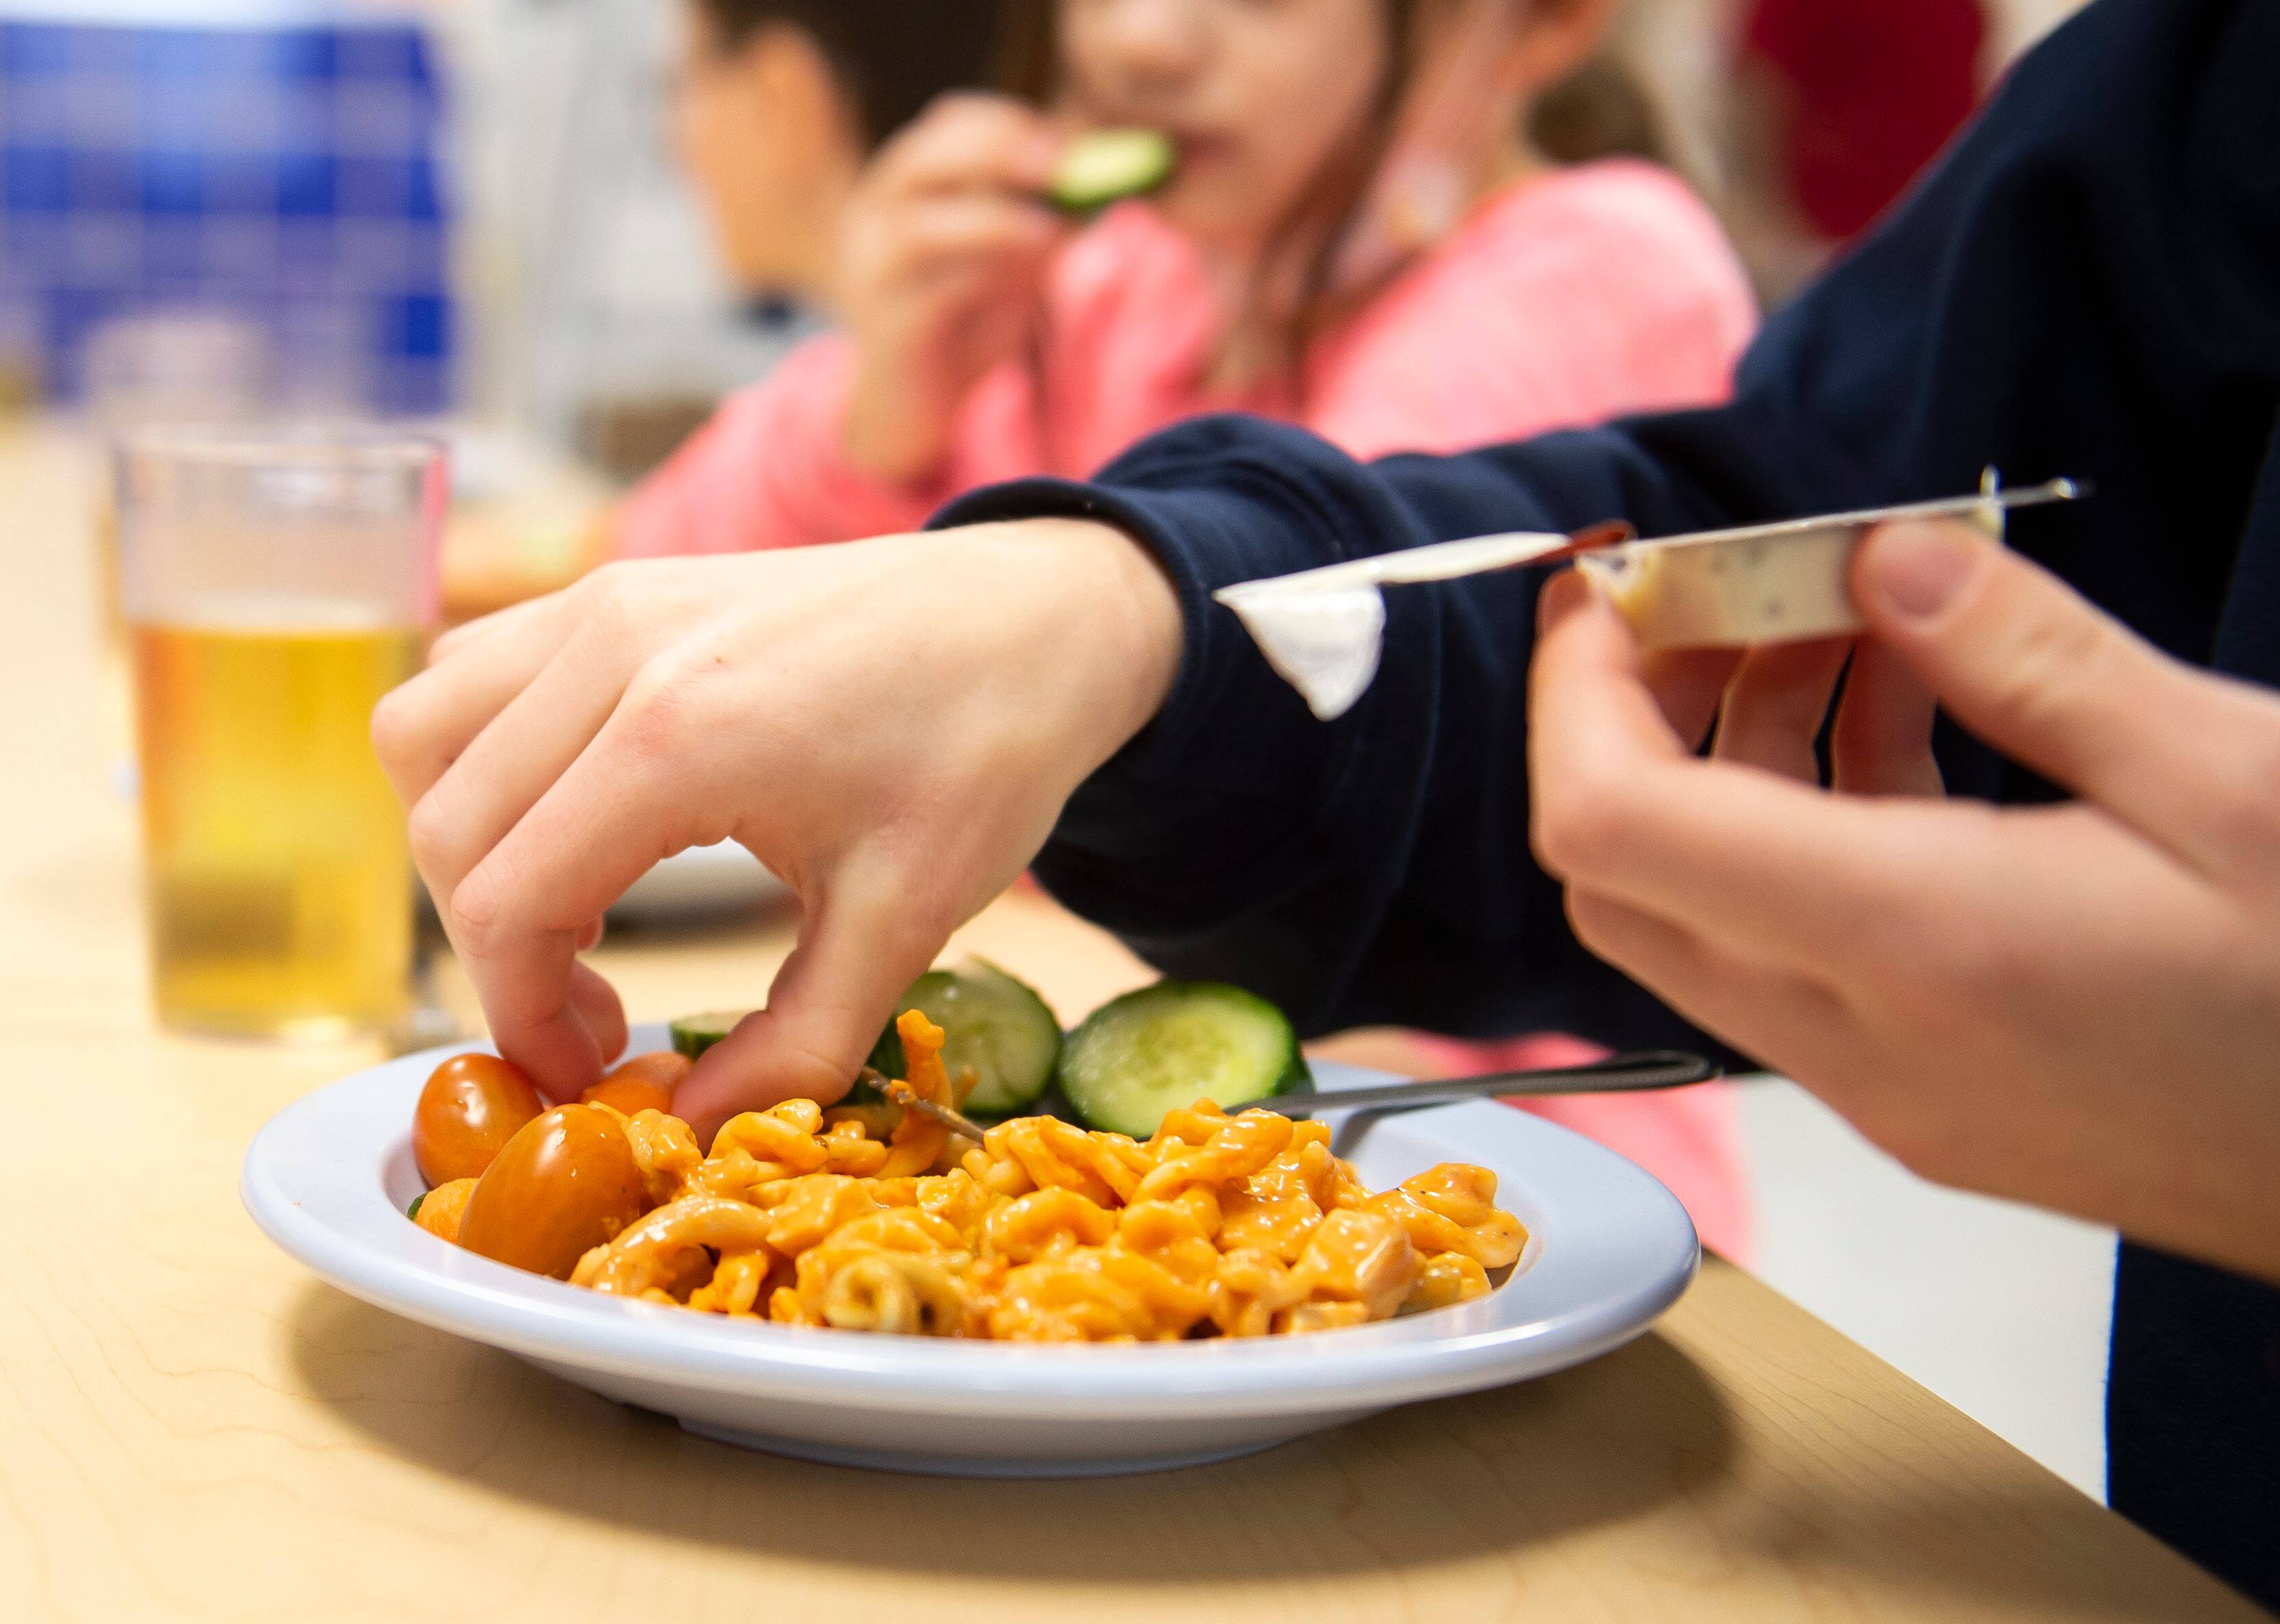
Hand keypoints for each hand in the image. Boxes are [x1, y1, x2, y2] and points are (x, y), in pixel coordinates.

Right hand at [372, 520, 1179, 1143]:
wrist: (1037, 613)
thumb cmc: (986, 751)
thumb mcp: (909, 917)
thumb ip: (793, 1043)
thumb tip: (685, 1131)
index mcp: (679, 736)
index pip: (505, 901)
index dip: (523, 1015)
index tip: (587, 1071)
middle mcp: (612, 647)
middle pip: (448, 829)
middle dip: (498, 953)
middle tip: (594, 1019)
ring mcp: (604, 598)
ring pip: (427, 738)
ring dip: (470, 848)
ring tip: (577, 915)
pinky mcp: (614, 585)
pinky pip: (473, 675)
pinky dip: (485, 763)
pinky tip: (585, 823)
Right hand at [836, 96, 1069, 485]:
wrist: (912, 410)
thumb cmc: (963, 327)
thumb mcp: (1009, 264)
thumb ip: (1038, 225)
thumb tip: (1095, 189)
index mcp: (903, 186)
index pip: (946, 124)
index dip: (1009, 124)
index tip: (1068, 142)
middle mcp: (874, 216)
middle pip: (925, 159)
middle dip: (1000, 154)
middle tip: (1064, 169)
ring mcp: (871, 271)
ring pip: (922, 226)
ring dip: (997, 220)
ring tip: (1053, 230)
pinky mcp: (888, 325)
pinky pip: (935, 289)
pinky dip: (988, 275)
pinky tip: (1031, 278)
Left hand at [1530, 519, 2279, 1283]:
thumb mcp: (2227, 773)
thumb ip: (2028, 655)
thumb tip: (1881, 560)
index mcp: (1916, 947)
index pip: (1613, 823)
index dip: (1573, 689)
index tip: (1612, 581)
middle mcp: (1865, 1042)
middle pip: (1625, 873)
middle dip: (1641, 713)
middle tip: (1729, 592)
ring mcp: (1892, 1091)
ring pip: (1707, 912)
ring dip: (1736, 758)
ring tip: (1847, 627)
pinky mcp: (1937, 1101)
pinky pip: (1801, 955)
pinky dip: (1811, 830)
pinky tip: (1911, 723)